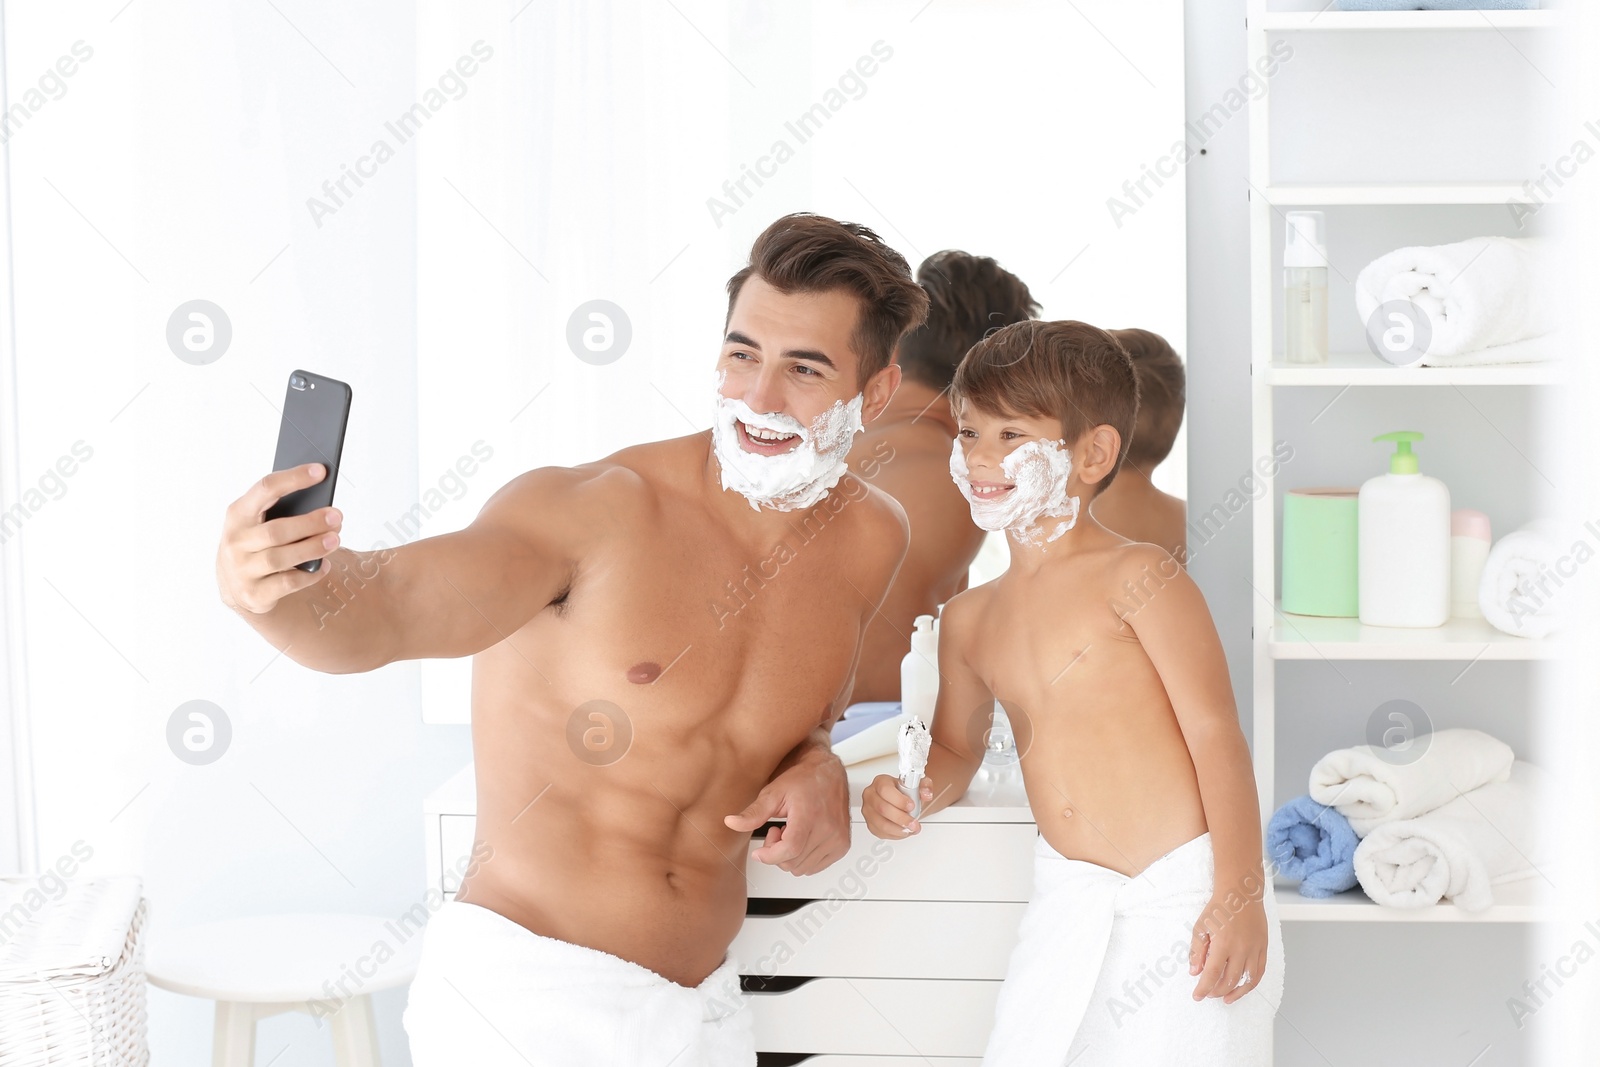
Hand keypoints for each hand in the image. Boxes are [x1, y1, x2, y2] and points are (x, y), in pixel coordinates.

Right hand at [217, 464, 341, 613]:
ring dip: (312, 548)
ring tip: (335, 539)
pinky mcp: (253, 594)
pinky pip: (287, 584)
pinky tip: (325, 566)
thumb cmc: (258, 542)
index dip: (294, 478)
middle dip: (310, 522)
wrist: (236, 585)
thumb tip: (324, 505)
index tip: (321, 471)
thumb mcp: (260, 522)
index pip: (265, 489)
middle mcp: (235, 541)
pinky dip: (310, 574)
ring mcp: (242, 570)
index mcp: (238, 514)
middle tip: (337, 516)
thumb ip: (283, 510)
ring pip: (281, 558)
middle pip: (276, 530)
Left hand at [724, 746, 848, 874]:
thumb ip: (753, 812)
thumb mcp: (773, 792)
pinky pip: (816, 867)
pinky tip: (803, 837)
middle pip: (793, 863)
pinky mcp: (842, 845)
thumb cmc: (803, 778)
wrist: (827, 771)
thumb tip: (731, 823)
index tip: (760, 852)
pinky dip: (804, 857)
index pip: (789, 850)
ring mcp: (837, 839)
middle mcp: (828, 829)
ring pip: (803, 869)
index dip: (770, 855)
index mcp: (810, 815)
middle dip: (778, 852)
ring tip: (792, 831)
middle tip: (778, 830)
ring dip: (791, 855)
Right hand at [862, 773, 930, 839]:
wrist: (901, 799)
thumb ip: (925, 786)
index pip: (885, 790)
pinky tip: (903, 832)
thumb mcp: (918, 784)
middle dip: (901, 818)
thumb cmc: (905, 791)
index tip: (911, 805)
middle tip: (914, 822)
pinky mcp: (870, 824)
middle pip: (882, 808)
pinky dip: (895, 835)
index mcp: (881, 782)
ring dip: (898, 829)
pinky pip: (881, 833)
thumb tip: (926, 794)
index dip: (899, 800)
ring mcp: (869, 810)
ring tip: (910, 829)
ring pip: (881, 823)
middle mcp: (871, 795)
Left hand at [1189, 893, 1268, 1003]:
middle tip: (1209, 994)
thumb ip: (1197, 951)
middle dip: (1217, 991)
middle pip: (1230, 980)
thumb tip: (1194, 972)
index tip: (1197, 996)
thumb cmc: (1219, 908)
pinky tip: (1242, 987)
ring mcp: (1255, 949)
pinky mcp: (1263, 948)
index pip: (1212, 974)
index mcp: (1223, 943)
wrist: (1241, 894)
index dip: (1204, 988)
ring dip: (1236, 993)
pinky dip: (1251, 984)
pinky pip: (1259, 972)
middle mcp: (1241, 949)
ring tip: (1226, 998)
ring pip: (1248, 981)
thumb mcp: (1201, 927)